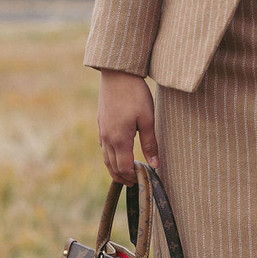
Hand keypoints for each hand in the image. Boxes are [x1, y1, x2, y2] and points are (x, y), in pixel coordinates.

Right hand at [97, 70, 158, 184]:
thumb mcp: (148, 119)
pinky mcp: (101, 123)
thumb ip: (150, 144)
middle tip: (133, 183)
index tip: (141, 181)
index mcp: (119, 139)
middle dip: (122, 177)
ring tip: (125, 174)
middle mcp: (107, 138)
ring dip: (115, 168)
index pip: (124, 167)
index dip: (132, 177)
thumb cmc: (135, 95)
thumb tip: (155, 165)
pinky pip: (103, 146)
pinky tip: (117, 154)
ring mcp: (102, 131)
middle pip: (112, 166)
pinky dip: (110, 156)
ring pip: (106, 157)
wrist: (117, 74)